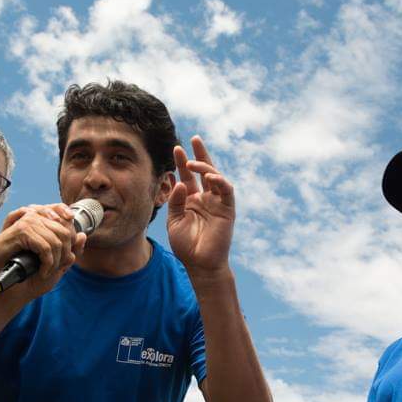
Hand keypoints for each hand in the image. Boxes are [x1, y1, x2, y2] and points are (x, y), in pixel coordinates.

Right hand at [0, 204, 85, 302]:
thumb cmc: (15, 261)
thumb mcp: (45, 256)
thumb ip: (65, 247)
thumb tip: (83, 235)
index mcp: (40, 217)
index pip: (68, 221)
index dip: (72, 241)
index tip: (67, 258)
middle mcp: (36, 215)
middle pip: (66, 232)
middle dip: (65, 254)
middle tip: (56, 269)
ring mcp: (29, 221)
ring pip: (57, 242)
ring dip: (56, 262)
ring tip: (47, 272)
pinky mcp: (23, 230)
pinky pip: (46, 248)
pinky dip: (48, 263)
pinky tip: (42, 272)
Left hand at [167, 136, 234, 277]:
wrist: (200, 264)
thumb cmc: (186, 245)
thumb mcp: (174, 220)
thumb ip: (176, 200)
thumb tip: (179, 181)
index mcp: (192, 199)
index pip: (188, 176)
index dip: (182, 162)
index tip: (176, 149)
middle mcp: (206, 198)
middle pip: (205, 170)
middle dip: (200, 154)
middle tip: (193, 138)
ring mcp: (218, 202)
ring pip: (216, 177)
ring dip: (206, 167)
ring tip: (193, 162)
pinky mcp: (227, 209)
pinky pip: (226, 191)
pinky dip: (219, 181)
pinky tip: (209, 176)